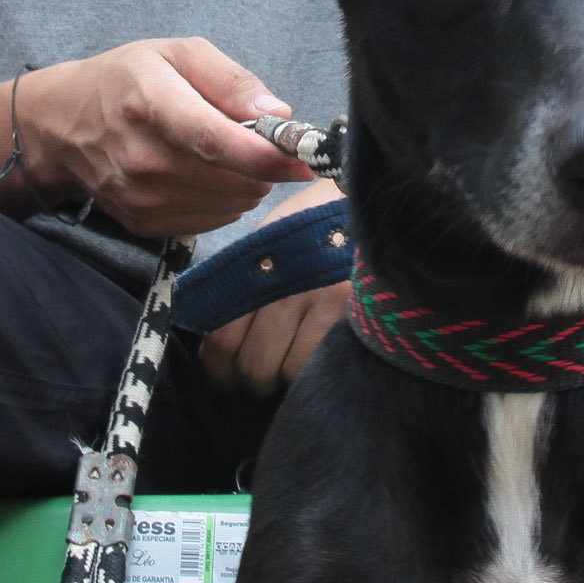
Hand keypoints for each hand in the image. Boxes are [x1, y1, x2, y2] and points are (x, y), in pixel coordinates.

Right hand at [17, 39, 313, 238]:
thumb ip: (231, 80)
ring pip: (229, 204)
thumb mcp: (177, 54)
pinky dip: (224, 200)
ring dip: (246, 183)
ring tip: (228, 154)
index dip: (268, 155)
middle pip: (231, 179)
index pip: (216, 142)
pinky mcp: (144, 224)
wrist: (64, 125)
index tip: (304, 156)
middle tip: (262, 142)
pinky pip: (211, 221)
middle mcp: (142, 159)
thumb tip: (277, 115)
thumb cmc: (125, 80)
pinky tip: (208, 175)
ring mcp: (141, 198)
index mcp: (150, 104)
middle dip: (264, 165)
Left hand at [196, 178, 349, 393]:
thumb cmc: (311, 223)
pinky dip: (311, 374)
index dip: (219, 370)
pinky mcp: (349, 311)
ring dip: (283, 379)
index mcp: (252, 270)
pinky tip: (316, 363)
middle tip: (260, 378)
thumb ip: (241, 283)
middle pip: (251, 363)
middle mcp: (280, 288)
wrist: (366, 201)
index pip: (222, 340)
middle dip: (251, 381)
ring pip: (283, 371)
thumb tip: (217, 334)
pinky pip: (317, 364)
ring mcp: (316, 301)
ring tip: (291, 369)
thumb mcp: (267, 240)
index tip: (227, 376)